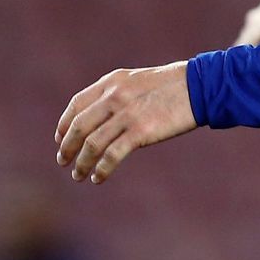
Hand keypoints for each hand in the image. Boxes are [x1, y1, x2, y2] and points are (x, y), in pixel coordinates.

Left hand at [55, 61, 196, 182]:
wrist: (199, 86)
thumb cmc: (173, 86)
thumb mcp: (138, 82)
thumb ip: (117, 94)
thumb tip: (101, 118)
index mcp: (112, 82)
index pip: (77, 104)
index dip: (64, 124)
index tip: (60, 139)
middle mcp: (114, 96)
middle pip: (79, 126)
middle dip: (67, 146)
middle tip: (63, 161)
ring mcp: (126, 114)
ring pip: (92, 144)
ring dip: (81, 162)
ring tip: (78, 175)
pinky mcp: (140, 131)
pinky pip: (112, 155)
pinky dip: (101, 169)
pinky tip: (98, 177)